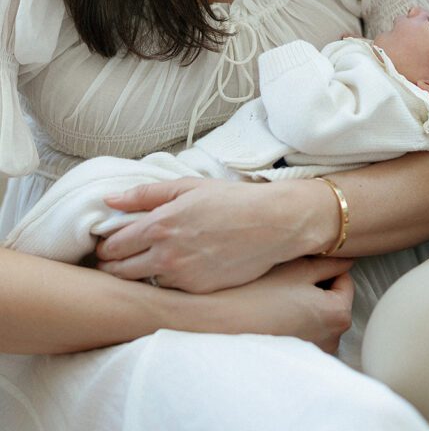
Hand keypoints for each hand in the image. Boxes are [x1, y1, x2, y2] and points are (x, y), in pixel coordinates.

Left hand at [96, 177, 334, 292]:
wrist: (271, 224)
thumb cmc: (231, 200)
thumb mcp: (187, 187)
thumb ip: (144, 194)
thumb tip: (109, 200)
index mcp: (159, 225)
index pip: (112, 247)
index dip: (106, 246)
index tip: (110, 243)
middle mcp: (165, 256)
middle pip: (118, 272)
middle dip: (113, 266)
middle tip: (120, 259)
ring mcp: (181, 278)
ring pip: (143, 285)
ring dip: (140, 276)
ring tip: (151, 262)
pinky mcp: (197, 292)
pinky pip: (170, 292)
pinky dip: (168, 283)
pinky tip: (178, 269)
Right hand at [195, 256, 354, 353]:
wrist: (213, 325)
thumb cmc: (255, 294)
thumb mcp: (297, 267)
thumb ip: (330, 263)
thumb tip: (347, 260)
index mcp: (337, 315)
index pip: (344, 281)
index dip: (323, 266)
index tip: (302, 262)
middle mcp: (331, 341)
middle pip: (330, 302)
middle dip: (314, 288)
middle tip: (286, 278)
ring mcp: (312, 356)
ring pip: (315, 319)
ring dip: (302, 306)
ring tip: (274, 296)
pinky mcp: (292, 364)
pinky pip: (300, 336)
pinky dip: (290, 324)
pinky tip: (269, 314)